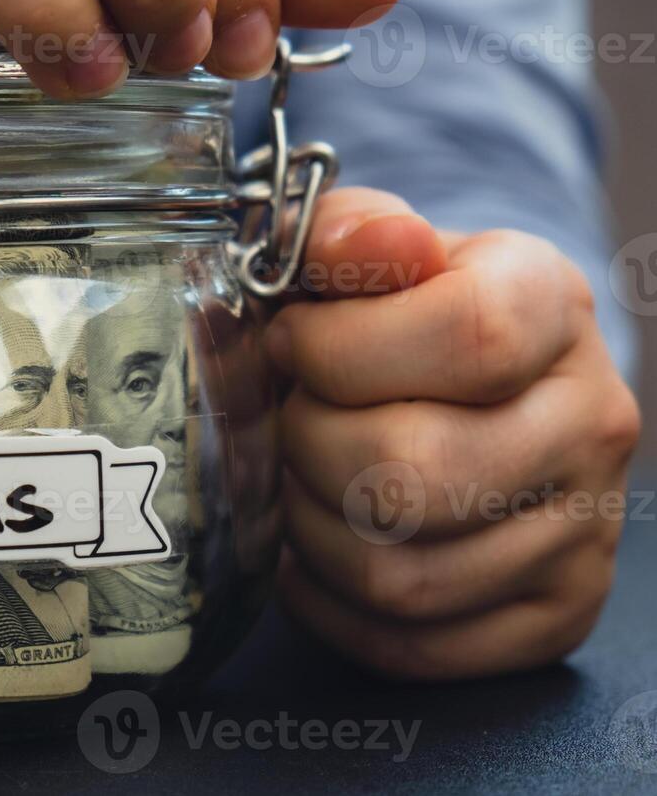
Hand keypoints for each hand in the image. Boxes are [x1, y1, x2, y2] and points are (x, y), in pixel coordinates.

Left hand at [269, 187, 640, 679]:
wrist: (480, 382)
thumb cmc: (401, 313)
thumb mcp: (373, 247)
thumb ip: (347, 229)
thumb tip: (371, 240)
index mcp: (552, 307)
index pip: (466, 336)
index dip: (337, 347)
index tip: (290, 342)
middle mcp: (592, 422)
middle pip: (412, 471)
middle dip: (301, 444)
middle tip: (283, 419)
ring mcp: (585, 531)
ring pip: (399, 574)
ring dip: (304, 529)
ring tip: (292, 480)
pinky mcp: (553, 615)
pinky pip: (410, 645)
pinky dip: (327, 606)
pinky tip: (309, 550)